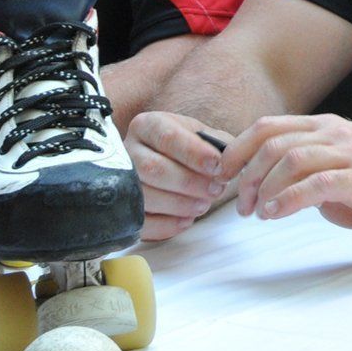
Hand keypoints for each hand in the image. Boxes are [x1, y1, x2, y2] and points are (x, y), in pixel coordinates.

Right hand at [125, 110, 233, 240]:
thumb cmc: (187, 148)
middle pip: (152, 168)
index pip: (168, 136)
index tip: (217, 166)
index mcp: (148, 125)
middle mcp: (128, 150)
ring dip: (179, 204)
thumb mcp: (202, 136)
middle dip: (189, 183)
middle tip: (215, 190)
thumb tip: (232, 160)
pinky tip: (186, 221)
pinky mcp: (121, 208)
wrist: (166, 162)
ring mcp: (119, 180)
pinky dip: (165, 225)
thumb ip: (219, 144)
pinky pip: (139, 221)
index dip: (194, 153)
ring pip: (144, 195)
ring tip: (203, 205)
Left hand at [220, 113, 351, 238]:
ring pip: (291, 159)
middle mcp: (336, 133)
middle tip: (242, 204)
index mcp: (327, 127)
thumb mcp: (340, 168)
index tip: (223, 175)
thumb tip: (273, 187)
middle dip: (247, 175)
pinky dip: (288, 200)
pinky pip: (316, 184)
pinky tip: (276, 214)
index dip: (238, 149)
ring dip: (265, 188)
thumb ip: (308, 171)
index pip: (269, 126)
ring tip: (259, 212)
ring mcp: (351, 154)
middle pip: (273, 142)